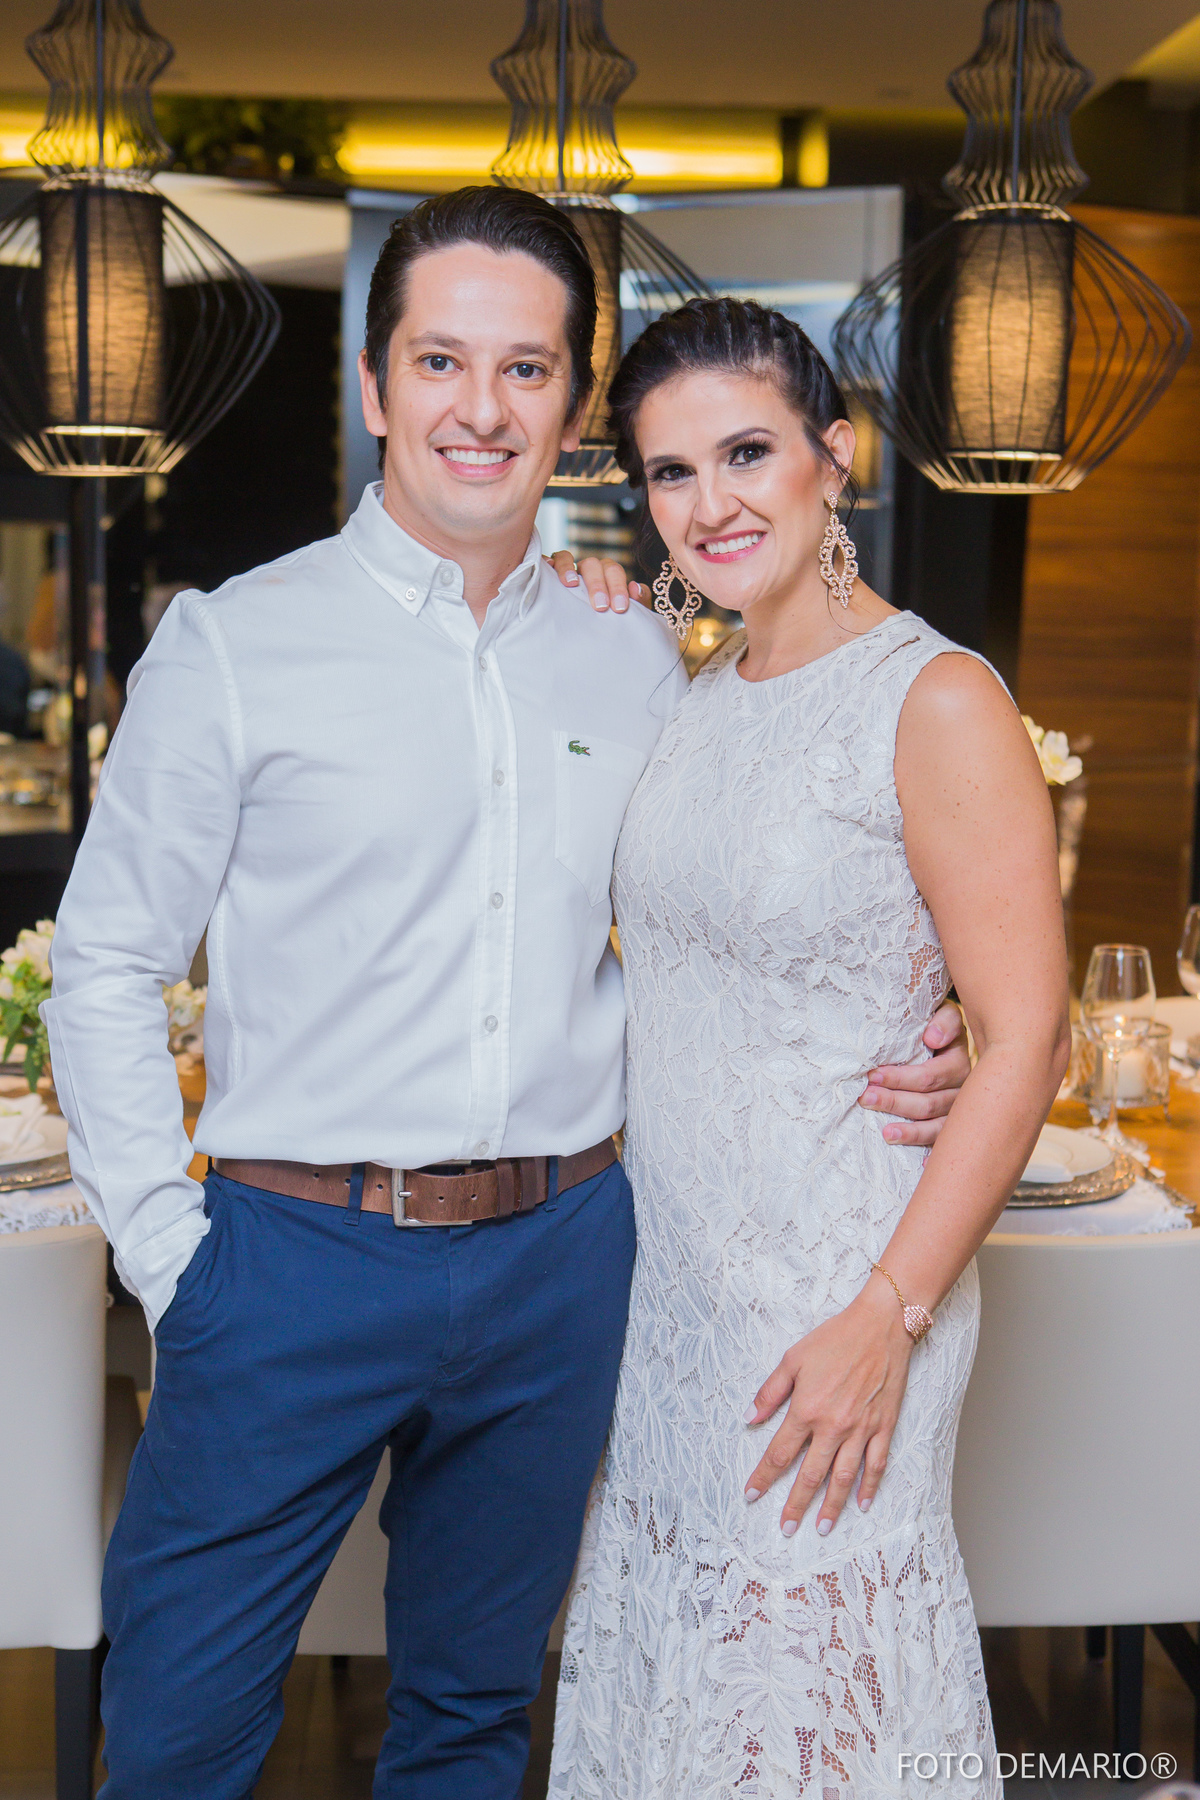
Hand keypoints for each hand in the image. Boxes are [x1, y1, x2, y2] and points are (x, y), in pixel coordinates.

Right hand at [544, 549, 648, 613]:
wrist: (590, 638)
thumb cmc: (610, 622)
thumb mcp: (628, 615)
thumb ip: (638, 602)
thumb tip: (635, 587)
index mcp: (607, 575)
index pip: (614, 572)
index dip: (618, 587)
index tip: (620, 608)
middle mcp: (587, 570)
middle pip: (592, 564)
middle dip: (597, 585)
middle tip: (600, 606)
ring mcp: (567, 571)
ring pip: (566, 557)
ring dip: (568, 569)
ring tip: (571, 585)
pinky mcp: (548, 575)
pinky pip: (546, 561)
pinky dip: (548, 563)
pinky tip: (548, 569)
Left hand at [743, 1275, 913, 1535]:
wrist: (881, 1326)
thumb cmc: (835, 1338)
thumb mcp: (793, 1358)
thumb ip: (770, 1392)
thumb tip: (749, 1418)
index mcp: (806, 1409)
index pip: (779, 1453)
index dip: (763, 1477)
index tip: (751, 1496)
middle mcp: (833, 1426)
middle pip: (810, 1474)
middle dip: (796, 1505)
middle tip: (786, 1529)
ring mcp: (861, 1429)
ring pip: (843, 1478)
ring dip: (831, 1506)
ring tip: (821, 1528)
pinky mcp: (884, 1426)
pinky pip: (876, 1464)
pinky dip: (870, 1487)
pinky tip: (863, 1505)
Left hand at [857, 1000, 969, 1146]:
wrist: (944, 1037)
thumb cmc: (935, 1027)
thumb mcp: (944, 1014)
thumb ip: (944, 1021)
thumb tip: (933, 1038)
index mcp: (958, 1061)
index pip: (930, 1076)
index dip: (900, 1078)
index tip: (873, 1075)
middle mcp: (963, 1089)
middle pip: (930, 1103)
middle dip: (895, 1101)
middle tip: (866, 1098)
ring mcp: (959, 1111)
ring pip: (937, 1127)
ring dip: (910, 1132)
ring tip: (885, 1133)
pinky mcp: (952, 1126)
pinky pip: (943, 1143)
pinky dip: (932, 1153)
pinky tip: (922, 1165)